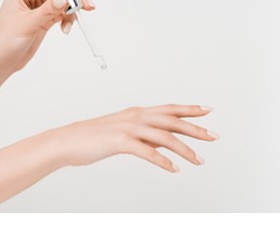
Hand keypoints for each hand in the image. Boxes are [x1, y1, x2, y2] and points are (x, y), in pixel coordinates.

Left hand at [0, 0, 95, 72]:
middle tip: (86, 6)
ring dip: (72, 10)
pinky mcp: (44, 19)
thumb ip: (47, 11)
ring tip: (78, 19)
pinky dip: (67, 20)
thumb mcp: (27, 24)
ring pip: (62, 2)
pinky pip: (62, 14)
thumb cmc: (4, 41)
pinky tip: (65, 29)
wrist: (2, 60)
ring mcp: (38, 8)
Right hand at [31, 105, 215, 172]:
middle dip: (196, 129)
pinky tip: (174, 168)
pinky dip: (163, 161)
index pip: (170, 109)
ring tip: (199, 160)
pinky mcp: (119, 141)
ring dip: (184, 149)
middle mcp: (135, 116)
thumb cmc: (94, 139)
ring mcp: (128, 127)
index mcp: (137, 112)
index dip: (190, 109)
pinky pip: (147, 151)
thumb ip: (146, 135)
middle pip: (173, 120)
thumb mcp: (125, 134)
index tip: (208, 111)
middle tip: (214, 136)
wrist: (65, 142)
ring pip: (164, 136)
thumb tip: (167, 142)